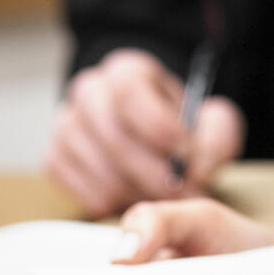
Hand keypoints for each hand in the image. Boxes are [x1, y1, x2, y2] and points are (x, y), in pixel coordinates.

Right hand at [45, 49, 244, 216]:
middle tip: (184, 192)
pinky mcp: (56, 160)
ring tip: (165, 200)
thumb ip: (217, 137)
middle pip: (112, 135)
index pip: (128, 89)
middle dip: (153, 171)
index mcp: (127, 71)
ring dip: (137, 191)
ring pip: (98, 168)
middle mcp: (89, 92)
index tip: (186, 152)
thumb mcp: (212, 121)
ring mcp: (67, 126)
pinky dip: (113, 203)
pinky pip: (81, 190)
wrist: (152, 139)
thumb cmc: (181, 128)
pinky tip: (135, 199)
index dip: (158, 124)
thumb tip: (196, 164)